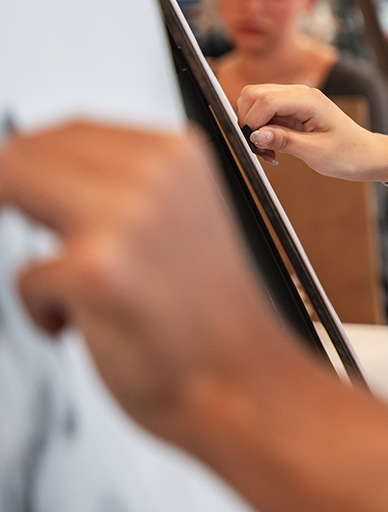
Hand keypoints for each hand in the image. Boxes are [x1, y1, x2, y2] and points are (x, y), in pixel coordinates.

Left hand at [0, 123, 304, 444]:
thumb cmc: (205, 315)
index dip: (30, 160)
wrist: (240, 382)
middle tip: (33, 238)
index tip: (14, 187)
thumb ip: (120, 187)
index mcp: (179, 154)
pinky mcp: (95, 269)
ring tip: (63, 283)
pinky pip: (26, 276)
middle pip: (32, 152)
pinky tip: (80, 323)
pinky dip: (41, 308)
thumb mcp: (175, 220)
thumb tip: (37, 174)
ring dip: (28, 241)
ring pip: (13, 189)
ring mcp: (125, 217)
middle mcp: (155, 173)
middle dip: (10, 191)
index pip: (71, 130)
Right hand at [236, 83, 387, 182]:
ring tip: (269, 152)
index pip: (264, 100)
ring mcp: (296, 100)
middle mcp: (300, 94)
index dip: (252, 123)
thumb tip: (255, 135)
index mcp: (309, 100)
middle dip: (248, 121)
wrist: (367, 155)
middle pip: (254, 94)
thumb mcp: (315, 152)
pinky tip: (274, 148)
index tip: (255, 146)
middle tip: (259, 150)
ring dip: (254, 127)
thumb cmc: (348, 154)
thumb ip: (284, 141)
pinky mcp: (293, 110)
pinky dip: (262, 130)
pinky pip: (266, 114)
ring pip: (257, 103)